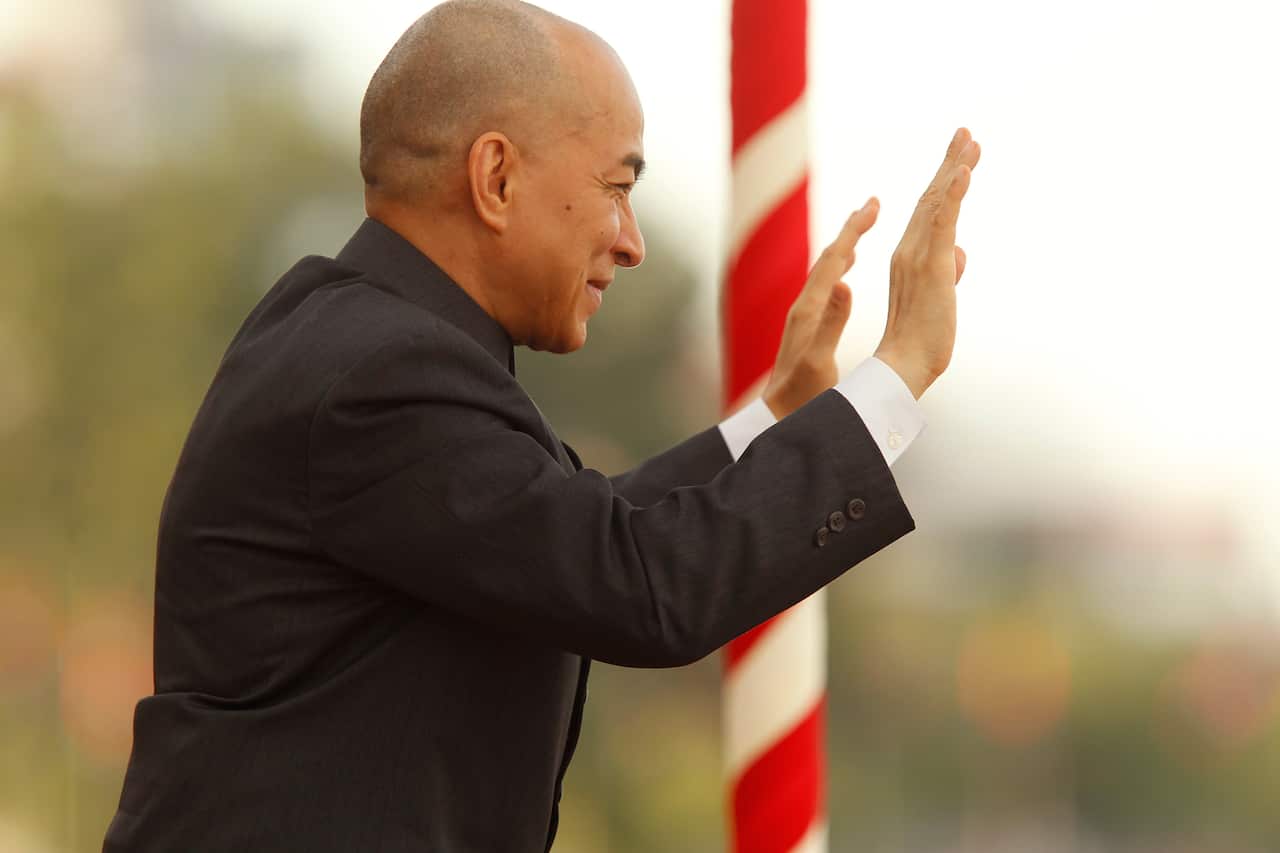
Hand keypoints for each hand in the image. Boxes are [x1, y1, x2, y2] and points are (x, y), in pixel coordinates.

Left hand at [762, 197, 879, 418]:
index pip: (833, 260)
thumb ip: (831, 324)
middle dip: (851, 229)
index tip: (874, 205)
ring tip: (861, 229)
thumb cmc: (801, 398)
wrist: (775, 418)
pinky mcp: (804, 329)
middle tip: (872, 205)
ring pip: (825, 271)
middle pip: (828, 258)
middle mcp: (802, 308)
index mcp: (808, 311)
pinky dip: (838, 270)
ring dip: (844, 247)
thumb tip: (845, 284)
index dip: (854, 231)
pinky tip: (845, 275)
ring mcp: (802, 317)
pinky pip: (824, 288)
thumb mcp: (820, 362)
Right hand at [874, 127, 981, 399]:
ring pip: (938, 203)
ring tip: (970, 140)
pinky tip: (964, 169)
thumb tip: (960, 253)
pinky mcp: (932, 266)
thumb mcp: (939, 298)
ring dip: (955, 167)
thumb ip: (947, 271)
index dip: (944, 183)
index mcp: (908, 258)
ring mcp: (919, 256)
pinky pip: (943, 222)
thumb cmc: (919, 341)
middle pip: (932, 198)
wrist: (904, 367)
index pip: (929, 213)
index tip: (958, 158)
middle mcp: (909, 251)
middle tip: (966, 132)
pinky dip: (954, 194)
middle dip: (950, 163)